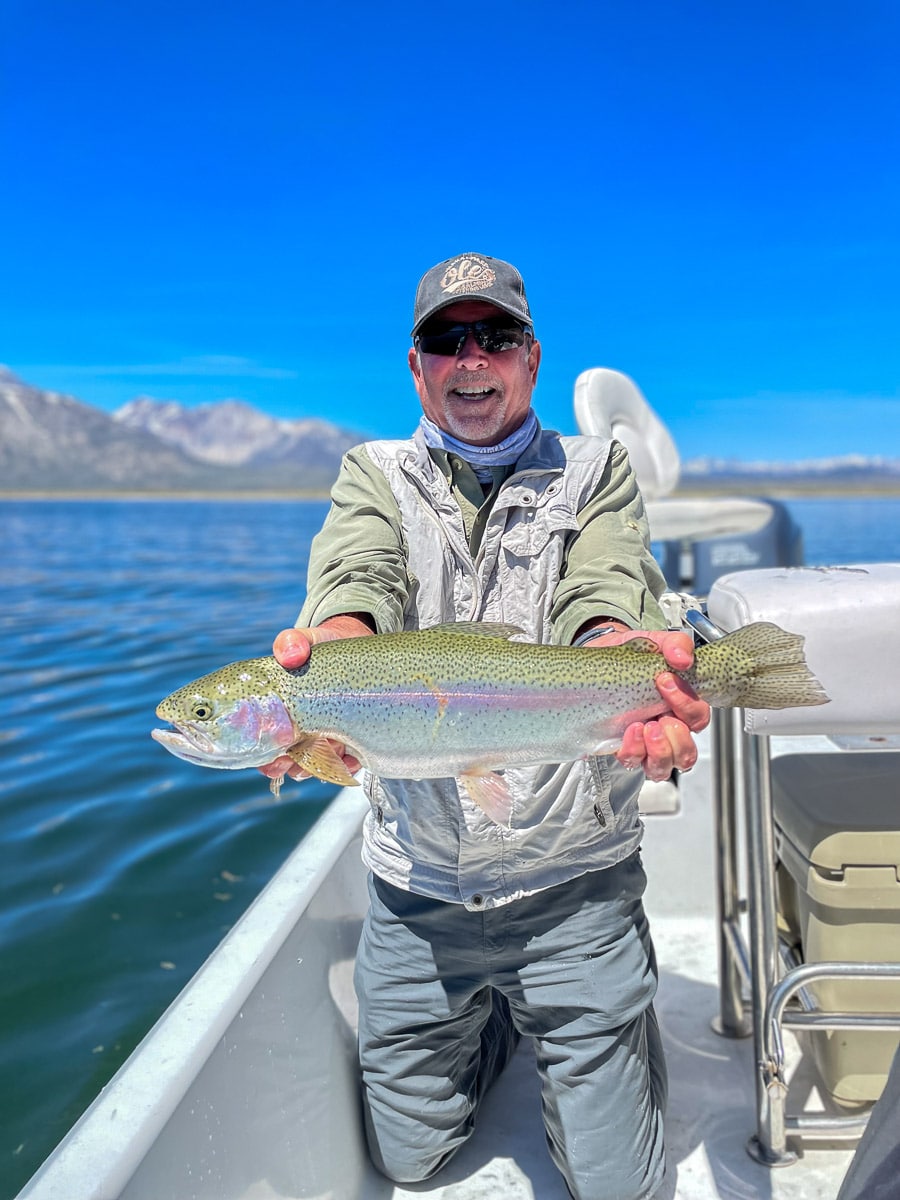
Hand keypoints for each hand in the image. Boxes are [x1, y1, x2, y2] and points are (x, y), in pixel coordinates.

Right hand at [258, 614, 372, 782]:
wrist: (353, 646)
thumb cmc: (319, 648)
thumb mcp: (304, 641)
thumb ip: (291, 642)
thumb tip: (289, 655)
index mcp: (278, 715)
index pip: (262, 747)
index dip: (264, 760)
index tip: (272, 760)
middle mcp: (298, 732)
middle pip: (287, 763)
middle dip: (291, 767)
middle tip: (295, 762)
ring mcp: (324, 738)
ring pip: (317, 766)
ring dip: (320, 766)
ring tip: (329, 751)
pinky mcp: (351, 740)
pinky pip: (347, 764)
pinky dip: (348, 765)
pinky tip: (352, 757)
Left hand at [582, 629, 710, 780]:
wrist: (595, 662)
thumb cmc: (630, 657)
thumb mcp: (653, 642)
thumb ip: (674, 644)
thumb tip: (683, 657)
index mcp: (680, 705)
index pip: (699, 717)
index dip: (688, 704)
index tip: (665, 681)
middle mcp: (667, 729)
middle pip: (687, 752)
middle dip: (677, 736)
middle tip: (660, 715)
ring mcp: (645, 744)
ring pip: (665, 767)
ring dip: (660, 751)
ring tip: (647, 727)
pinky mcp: (624, 748)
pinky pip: (634, 762)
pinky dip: (634, 751)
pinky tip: (628, 732)